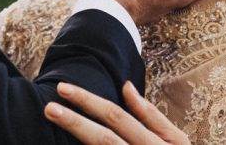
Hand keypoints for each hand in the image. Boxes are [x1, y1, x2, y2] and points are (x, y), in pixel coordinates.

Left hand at [44, 81, 189, 144]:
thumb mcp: (175, 141)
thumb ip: (151, 115)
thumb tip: (125, 86)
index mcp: (154, 143)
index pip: (116, 117)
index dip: (88, 101)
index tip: (63, 89)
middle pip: (103, 138)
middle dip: (74, 122)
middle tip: (49, 107)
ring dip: (77, 137)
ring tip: (55, 123)